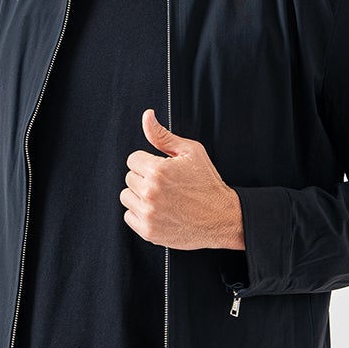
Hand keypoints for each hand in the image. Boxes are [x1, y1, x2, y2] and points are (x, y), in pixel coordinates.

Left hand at [120, 108, 244, 249]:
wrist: (222, 217)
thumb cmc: (207, 184)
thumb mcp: (190, 152)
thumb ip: (162, 135)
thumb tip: (147, 116)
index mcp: (158, 170)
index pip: (133, 159)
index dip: (148, 162)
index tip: (161, 169)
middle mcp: (150, 192)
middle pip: (129, 178)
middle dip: (144, 178)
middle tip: (165, 184)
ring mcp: (148, 213)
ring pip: (127, 197)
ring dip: (140, 196)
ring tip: (161, 197)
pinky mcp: (149, 231)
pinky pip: (129, 217)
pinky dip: (140, 214)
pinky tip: (158, 211)